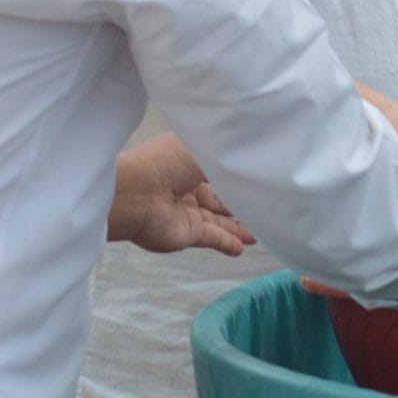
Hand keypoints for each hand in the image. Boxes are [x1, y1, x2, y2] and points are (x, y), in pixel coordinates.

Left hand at [109, 136, 257, 257]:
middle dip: (239, 204)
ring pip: (219, 221)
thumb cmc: (164, 162)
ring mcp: (187, 213)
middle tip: (263, 207)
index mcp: (187, 165)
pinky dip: (228, 243)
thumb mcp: (202, 149)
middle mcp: (187, 189)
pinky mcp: (187, 234)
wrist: (134, 193)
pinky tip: (242, 248)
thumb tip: (246, 167)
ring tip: (258, 233)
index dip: (235, 176)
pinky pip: (213, 238)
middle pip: (220, 199)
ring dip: (238, 227)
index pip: (217, 172)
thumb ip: (228, 161)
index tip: (257, 179)